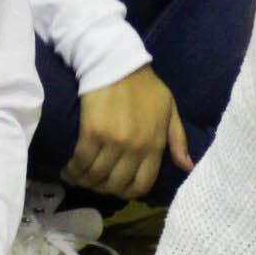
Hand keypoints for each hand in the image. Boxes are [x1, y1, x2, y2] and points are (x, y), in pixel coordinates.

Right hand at [63, 64, 188, 199]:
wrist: (117, 62)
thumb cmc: (144, 86)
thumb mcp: (170, 110)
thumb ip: (178, 140)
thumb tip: (187, 166)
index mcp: (155, 144)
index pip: (141, 185)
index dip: (126, 192)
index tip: (115, 187)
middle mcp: (135, 147)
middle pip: (115, 185)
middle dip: (103, 189)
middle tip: (93, 182)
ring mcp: (113, 141)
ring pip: (96, 176)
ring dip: (84, 181)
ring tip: (77, 177)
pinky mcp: (92, 132)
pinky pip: (81, 161)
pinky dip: (72, 170)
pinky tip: (68, 169)